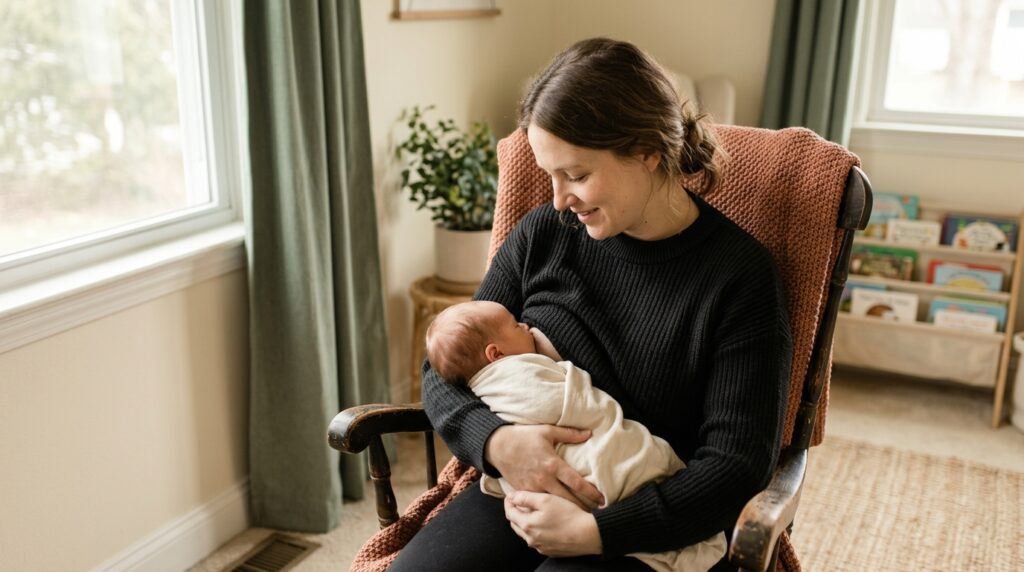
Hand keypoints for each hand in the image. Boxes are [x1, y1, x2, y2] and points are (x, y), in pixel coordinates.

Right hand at [485, 424, 604, 508]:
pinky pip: (539, 503)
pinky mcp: (524, 491)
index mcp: (553, 464)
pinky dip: (549, 508)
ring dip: (567, 509)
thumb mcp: (547, 431)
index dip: (591, 492)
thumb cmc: (523, 437)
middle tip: (596, 513)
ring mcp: (533, 487)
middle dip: (583, 507)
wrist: (497, 446)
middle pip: (568, 499)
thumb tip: (589, 433)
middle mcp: (544, 479)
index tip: (602, 499)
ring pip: (554, 504)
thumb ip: (569, 434)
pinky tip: (558, 512)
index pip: (576, 482)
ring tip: (581, 515)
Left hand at [504, 491, 602, 556]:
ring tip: (532, 512)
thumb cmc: (568, 515)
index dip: (508, 502)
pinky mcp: (550, 551)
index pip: (509, 513)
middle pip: (516, 524)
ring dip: (525, 522)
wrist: (589, 534)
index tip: (511, 495)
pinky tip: (545, 524)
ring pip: (526, 533)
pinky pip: (538, 540)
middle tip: (520, 503)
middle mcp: (531, 539)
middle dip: (515, 513)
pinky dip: (536, 531)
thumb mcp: (546, 500)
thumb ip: (525, 498)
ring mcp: (540, 547)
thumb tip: (511, 496)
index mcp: (527, 525)